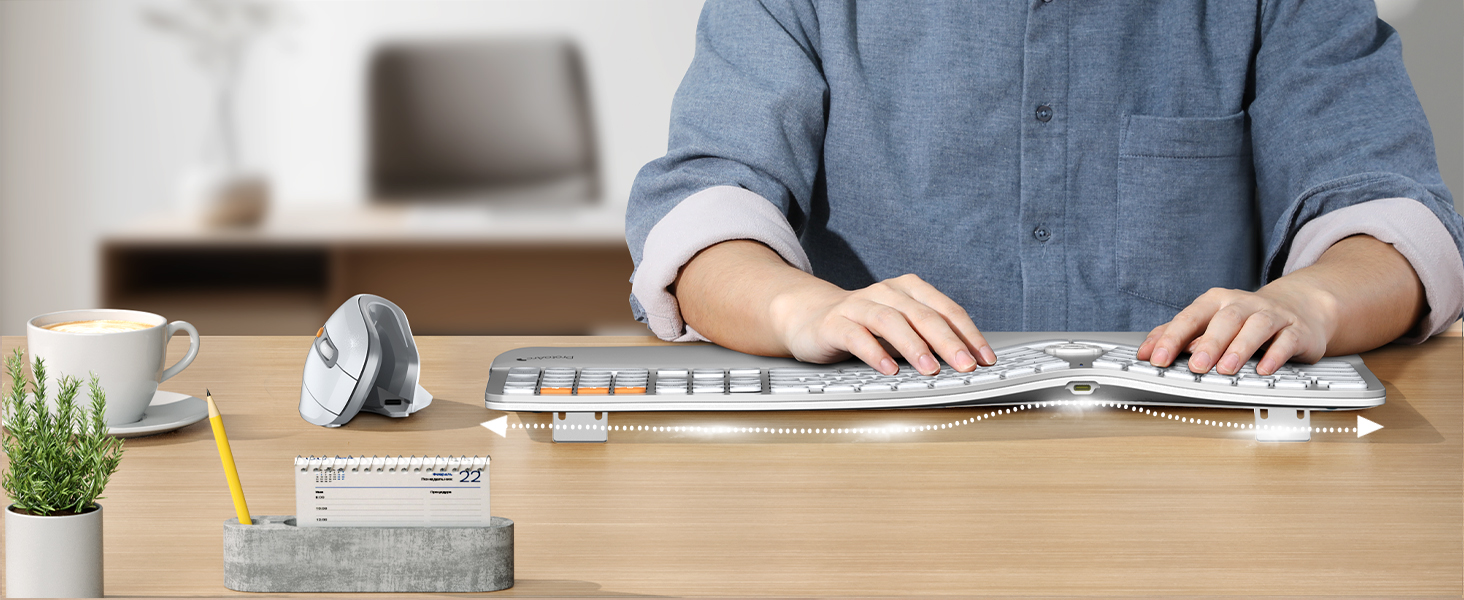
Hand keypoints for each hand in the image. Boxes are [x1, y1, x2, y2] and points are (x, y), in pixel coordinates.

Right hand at [769, 274, 996, 375]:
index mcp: (909, 290)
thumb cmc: (865, 325)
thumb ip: (928, 339)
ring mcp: (858, 305)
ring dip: (914, 345)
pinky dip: (875, 352)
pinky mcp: (834, 323)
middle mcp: (886, 292)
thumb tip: (966, 363)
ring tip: (930, 368)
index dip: (968, 334)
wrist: (812, 318)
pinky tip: (888, 369)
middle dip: (948, 341)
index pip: (946, 309)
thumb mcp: (902, 328)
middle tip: (966, 365)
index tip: (985, 358)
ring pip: (890, 321)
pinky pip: (856, 336)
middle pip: (922, 314)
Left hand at [1135, 283, 1336, 375]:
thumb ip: (1178, 335)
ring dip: (1240, 347)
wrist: (1298, 307)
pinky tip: (1263, 369)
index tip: (1156, 358)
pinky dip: (1275, 355)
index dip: (1172, 338)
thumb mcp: (1210, 321)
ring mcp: (1271, 315)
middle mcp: (1243, 304)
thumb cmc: (1244, 318)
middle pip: (1225, 319)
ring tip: (1226, 368)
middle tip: (1195, 366)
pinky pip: (1286, 340)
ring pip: (1256, 326)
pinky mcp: (1295, 330)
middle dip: (1208, 343)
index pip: (1190, 317)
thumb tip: (1147, 351)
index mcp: (1216, 302)